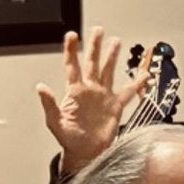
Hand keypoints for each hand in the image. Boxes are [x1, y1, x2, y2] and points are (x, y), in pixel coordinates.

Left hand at [35, 26, 143, 173]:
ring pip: (109, 72)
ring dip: (112, 57)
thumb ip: (49, 104)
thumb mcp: (55, 122)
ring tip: (116, 42)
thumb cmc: (69, 140)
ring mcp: (103, 97)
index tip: (72, 35)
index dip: (72, 50)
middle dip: (95, 46)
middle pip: (93, 63)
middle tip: (97, 30)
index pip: (72, 66)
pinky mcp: (115, 107)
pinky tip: (143, 76)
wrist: (86, 153)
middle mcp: (90, 91)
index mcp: (75, 92)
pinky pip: (128, 93)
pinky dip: (136, 84)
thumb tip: (41, 87)